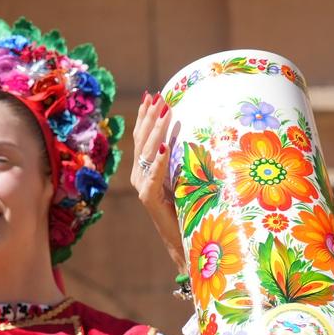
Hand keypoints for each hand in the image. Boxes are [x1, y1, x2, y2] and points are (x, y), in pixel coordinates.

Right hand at [129, 91, 185, 273]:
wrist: (185, 239)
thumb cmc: (189, 207)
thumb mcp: (185, 175)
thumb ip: (181, 158)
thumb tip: (193, 131)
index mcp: (146, 168)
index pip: (143, 137)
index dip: (145, 116)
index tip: (151, 95)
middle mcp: (140, 175)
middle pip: (143, 140)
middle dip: (151, 117)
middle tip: (160, 97)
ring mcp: (142, 187)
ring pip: (146, 153)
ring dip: (156, 131)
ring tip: (165, 113)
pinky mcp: (148, 199)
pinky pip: (153, 176)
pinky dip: (159, 161)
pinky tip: (165, 147)